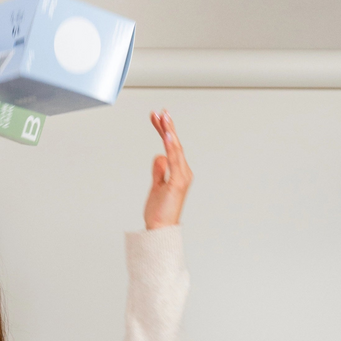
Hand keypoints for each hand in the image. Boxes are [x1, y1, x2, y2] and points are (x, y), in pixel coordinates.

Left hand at [144, 111, 192, 229]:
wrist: (160, 228)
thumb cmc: (160, 211)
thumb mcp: (156, 187)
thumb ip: (159, 171)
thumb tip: (159, 156)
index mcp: (179, 172)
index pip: (171, 147)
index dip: (164, 131)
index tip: (157, 118)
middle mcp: (183, 172)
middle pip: (174, 144)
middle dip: (167, 127)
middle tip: (160, 112)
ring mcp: (182, 176)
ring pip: (176, 149)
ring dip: (169, 132)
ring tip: (163, 117)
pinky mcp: (178, 182)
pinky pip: (175, 160)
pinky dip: (171, 147)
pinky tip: (167, 136)